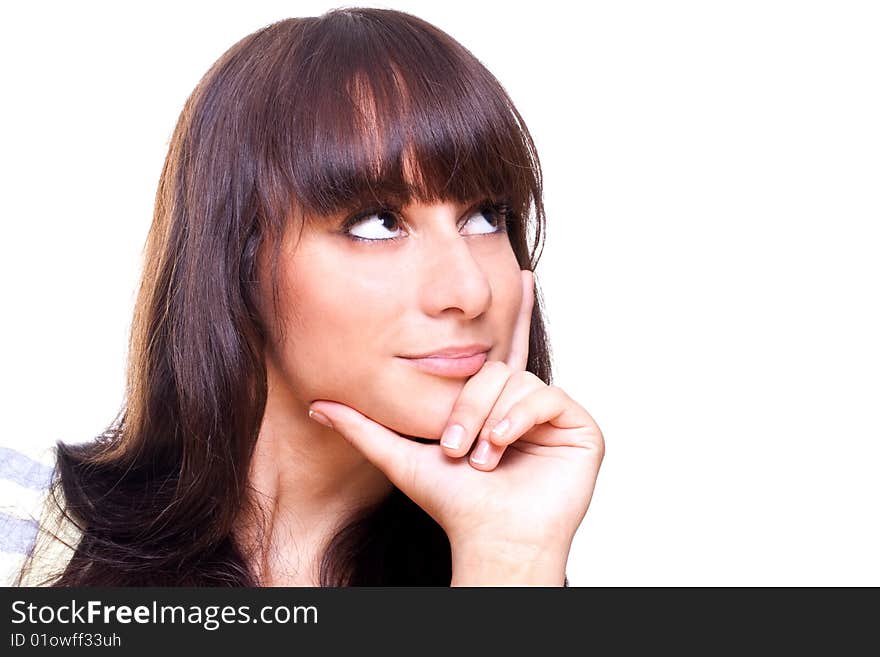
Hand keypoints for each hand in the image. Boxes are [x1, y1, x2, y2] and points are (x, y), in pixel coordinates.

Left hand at [308, 270, 604, 577]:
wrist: (489, 537)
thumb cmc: (452, 504)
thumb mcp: (401, 455)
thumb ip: (362, 426)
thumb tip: (316, 405)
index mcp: (494, 405)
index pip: (502, 349)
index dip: (515, 313)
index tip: (522, 275)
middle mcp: (525, 405)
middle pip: (494, 369)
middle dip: (469, 408)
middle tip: (455, 449)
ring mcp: (554, 416)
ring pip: (516, 381)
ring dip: (490, 421)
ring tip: (481, 458)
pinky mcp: (579, 428)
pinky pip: (545, 396)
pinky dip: (517, 418)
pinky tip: (503, 444)